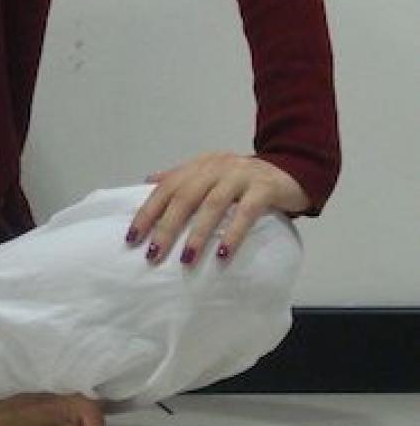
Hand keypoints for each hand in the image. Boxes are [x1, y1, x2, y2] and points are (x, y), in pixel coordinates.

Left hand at [125, 152, 309, 266]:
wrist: (292, 167)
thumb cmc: (245, 178)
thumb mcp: (211, 173)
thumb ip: (183, 177)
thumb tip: (149, 181)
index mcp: (199, 166)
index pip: (166, 187)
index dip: (148, 212)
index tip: (132, 237)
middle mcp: (216, 167)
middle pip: (184, 197)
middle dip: (166, 226)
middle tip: (153, 254)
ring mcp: (240, 176)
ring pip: (212, 205)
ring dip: (197, 234)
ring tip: (185, 260)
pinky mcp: (264, 188)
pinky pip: (246, 212)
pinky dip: (233, 234)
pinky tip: (223, 254)